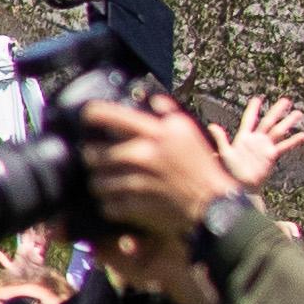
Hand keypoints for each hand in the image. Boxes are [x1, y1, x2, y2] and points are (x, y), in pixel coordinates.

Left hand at [70, 96, 234, 240]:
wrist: (215, 203)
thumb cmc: (201, 166)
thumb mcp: (189, 131)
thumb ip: (168, 112)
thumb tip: (152, 97)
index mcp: (155, 132)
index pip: (106, 115)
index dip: (90, 116)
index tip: (87, 120)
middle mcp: (143, 153)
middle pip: (92, 153)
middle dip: (94, 157)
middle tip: (100, 159)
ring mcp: (137, 180)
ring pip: (96, 181)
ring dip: (101, 182)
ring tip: (111, 182)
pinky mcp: (136, 205)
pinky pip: (106, 204)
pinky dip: (110, 204)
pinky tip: (120, 200)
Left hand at [222, 96, 303, 193]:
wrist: (241, 186)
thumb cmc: (230, 171)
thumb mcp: (225, 153)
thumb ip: (221, 138)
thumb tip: (212, 126)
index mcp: (243, 138)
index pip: (249, 120)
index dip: (253, 109)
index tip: (257, 99)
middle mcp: (256, 140)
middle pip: (268, 121)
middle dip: (276, 111)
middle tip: (286, 100)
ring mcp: (265, 147)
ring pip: (278, 131)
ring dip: (288, 122)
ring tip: (298, 113)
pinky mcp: (272, 156)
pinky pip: (284, 147)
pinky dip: (294, 141)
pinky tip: (303, 135)